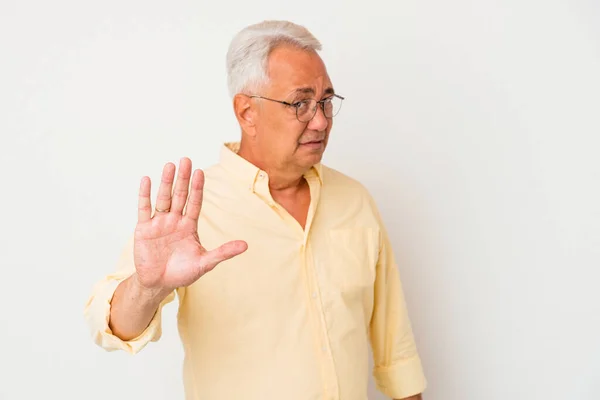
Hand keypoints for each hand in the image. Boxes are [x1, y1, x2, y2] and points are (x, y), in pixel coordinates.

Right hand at [133, 157, 247, 293]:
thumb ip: (223, 252)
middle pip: (180, 196)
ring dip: (166, 182)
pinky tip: (146, 179)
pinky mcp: (144, 229)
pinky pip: (144, 209)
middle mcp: (175, 220)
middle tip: (186, 159)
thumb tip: (245, 245)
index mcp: (189, 226)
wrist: (159, 284)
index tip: (200, 172)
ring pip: (163, 198)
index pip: (195, 202)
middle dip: (183, 178)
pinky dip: (145, 195)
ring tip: (170, 165)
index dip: (197, 188)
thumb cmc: (182, 273)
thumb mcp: (205, 263)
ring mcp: (159, 223)